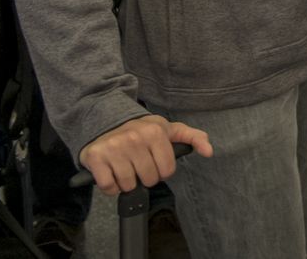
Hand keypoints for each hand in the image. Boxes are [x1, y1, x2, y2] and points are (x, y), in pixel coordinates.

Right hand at [79, 115, 212, 194]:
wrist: (105, 119)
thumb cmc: (141, 130)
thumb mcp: (168, 129)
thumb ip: (192, 137)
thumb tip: (209, 151)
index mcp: (155, 131)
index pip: (167, 171)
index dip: (161, 169)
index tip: (153, 159)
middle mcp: (135, 137)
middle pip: (148, 180)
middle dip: (144, 175)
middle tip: (137, 162)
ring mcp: (114, 147)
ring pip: (129, 185)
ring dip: (127, 181)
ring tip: (124, 165)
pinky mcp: (96, 157)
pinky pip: (109, 187)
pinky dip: (110, 185)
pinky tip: (111, 170)